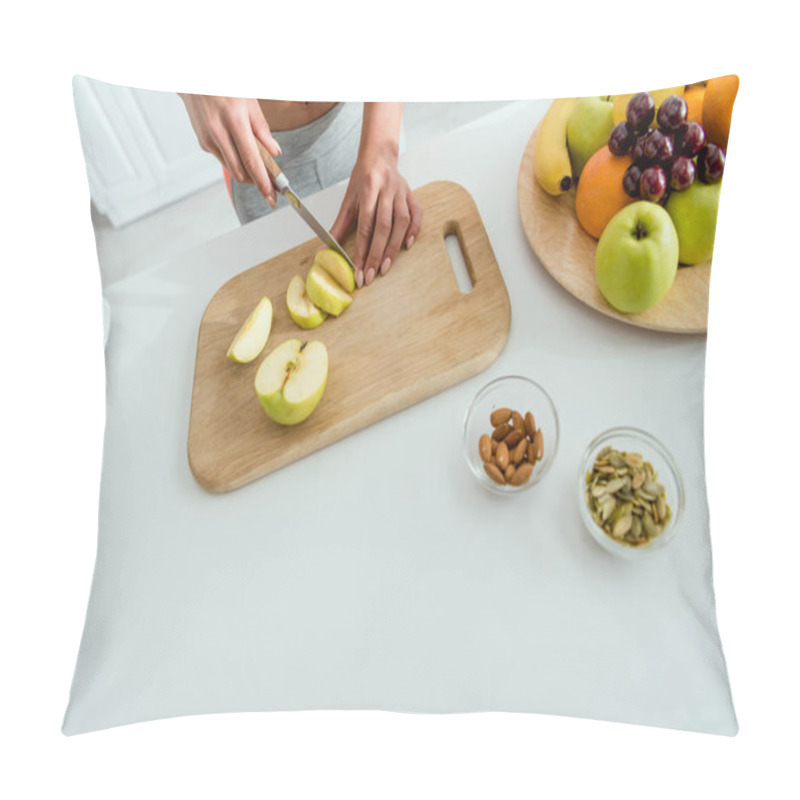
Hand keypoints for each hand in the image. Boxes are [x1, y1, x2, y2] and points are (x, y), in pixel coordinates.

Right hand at [178, 94, 280, 207]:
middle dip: (256, 183)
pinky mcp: (202, 143)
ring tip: (259, 169)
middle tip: (271, 187)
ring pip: (232, 168)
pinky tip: (239, 149)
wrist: (192, 77)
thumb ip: (262, 129)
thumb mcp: (249, 101)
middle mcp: (218, 132)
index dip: (262, 181)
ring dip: (247, 173)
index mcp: (233, 120)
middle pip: (240, 172)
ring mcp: (208, 139)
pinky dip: (235, 160)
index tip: (271, 195)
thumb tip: (274, 152)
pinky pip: (224, 159)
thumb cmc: (224, 85)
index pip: (251, 160)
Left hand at [329, 105, 421, 286]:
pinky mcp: (411, 195)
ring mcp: (401, 192)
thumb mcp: (348, 201)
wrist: (379, 156)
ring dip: (394, 247)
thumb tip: (324, 249)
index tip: (359, 270)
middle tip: (372, 274)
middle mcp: (387, 190)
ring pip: (402, 222)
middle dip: (377, 253)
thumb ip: (339, 227)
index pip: (365, 225)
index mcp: (367, 188)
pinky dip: (414, 231)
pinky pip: (416, 215)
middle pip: (383, 226)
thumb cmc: (362, 179)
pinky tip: (407, 246)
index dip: (362, 250)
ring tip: (386, 266)